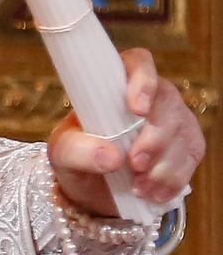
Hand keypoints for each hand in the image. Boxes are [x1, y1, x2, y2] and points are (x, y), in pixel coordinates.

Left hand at [48, 48, 204, 217]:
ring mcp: (175, 119)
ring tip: (137, 186)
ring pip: (183, 135)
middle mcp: (152, 95)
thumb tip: (111, 156)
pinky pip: (191, 160)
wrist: (96, 186)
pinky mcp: (190, 146)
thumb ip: (78, 151)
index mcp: (116, 82)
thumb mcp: (63, 152)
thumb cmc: (77, 154)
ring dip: (162, 167)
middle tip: (134, 165)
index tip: (137, 108)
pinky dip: (172, 180)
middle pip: (167, 105)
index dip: (143, 80)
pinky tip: (152, 192)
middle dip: (153, 140)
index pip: (138, 63)